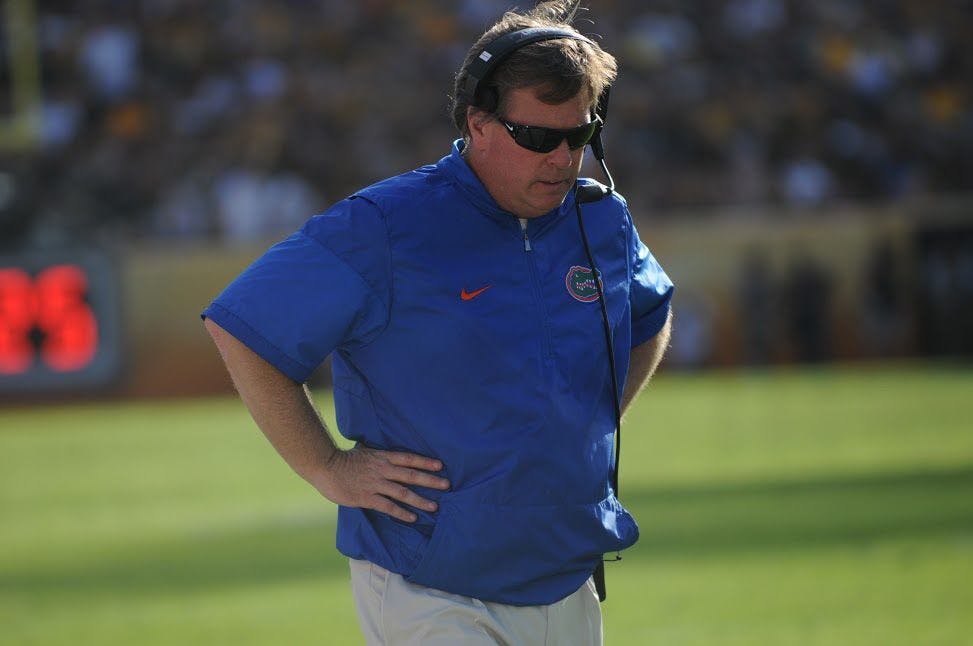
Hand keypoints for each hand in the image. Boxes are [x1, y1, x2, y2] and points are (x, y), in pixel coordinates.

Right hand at [314, 445, 449, 522]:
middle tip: (447, 485)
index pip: (409, 458)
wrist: (325, 467)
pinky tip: (413, 518)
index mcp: (383, 457)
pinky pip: (388, 507)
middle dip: (430, 480)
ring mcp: (375, 484)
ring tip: (434, 506)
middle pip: (411, 475)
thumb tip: (390, 456)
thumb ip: (379, 456)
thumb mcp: (365, 452)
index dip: (425, 462)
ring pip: (403, 493)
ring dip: (420, 500)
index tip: (440, 466)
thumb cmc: (344, 460)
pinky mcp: (367, 497)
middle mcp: (382, 470)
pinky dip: (402, 513)